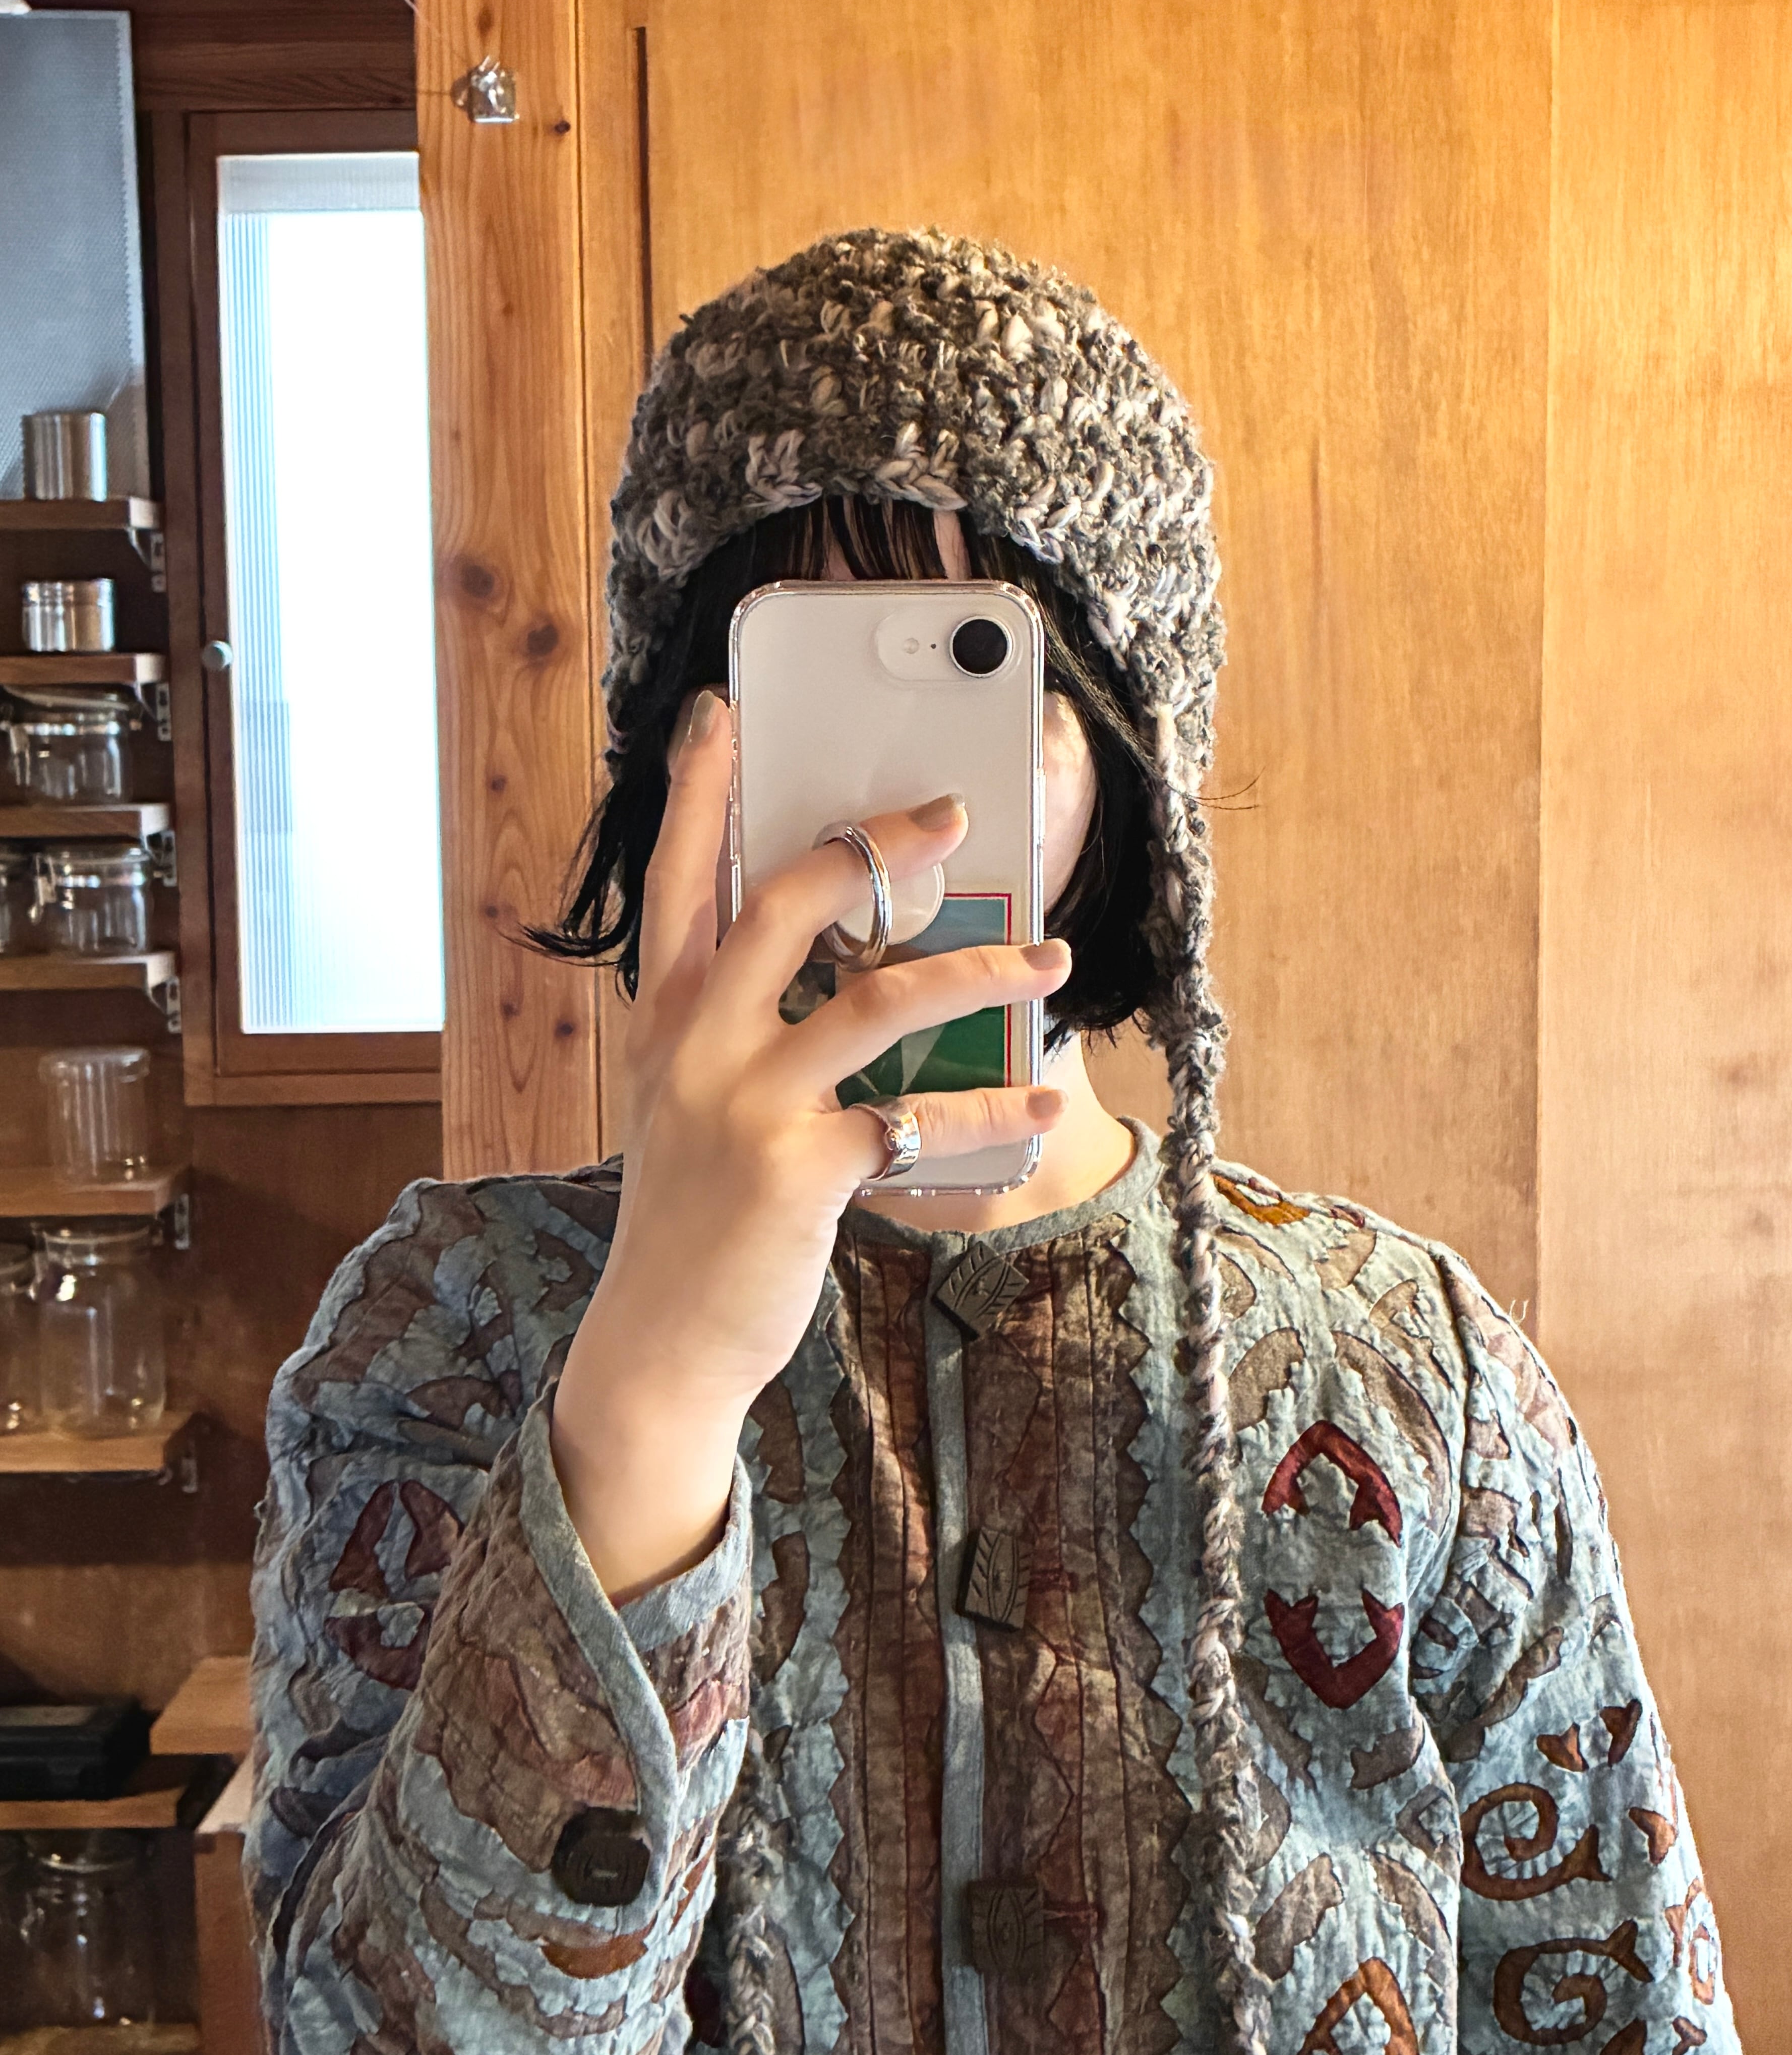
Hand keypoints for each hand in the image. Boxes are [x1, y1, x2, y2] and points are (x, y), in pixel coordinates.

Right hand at [551, 689, 1069, 1596]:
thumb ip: (743, 1033)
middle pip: (786, 905)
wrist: (659, 1343)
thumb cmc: (695, 1217)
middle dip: (872, 845)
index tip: (722, 711)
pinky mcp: (798, 1171)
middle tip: (950, 810)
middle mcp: (698, 1046)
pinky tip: (1042, 1110)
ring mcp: (745, 1105)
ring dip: (978, 971)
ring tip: (1049, 959)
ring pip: (878, 1000)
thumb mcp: (690, 1107)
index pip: (676, 880)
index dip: (700, 792)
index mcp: (668, 1021)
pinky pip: (918, 1119)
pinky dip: (992, 1115)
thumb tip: (850, 972)